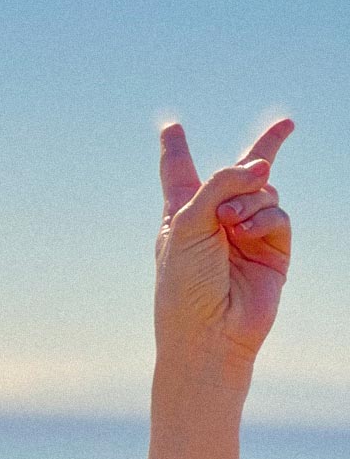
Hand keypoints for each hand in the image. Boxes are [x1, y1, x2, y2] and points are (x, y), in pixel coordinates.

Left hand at [154, 117, 293, 375]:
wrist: (208, 333)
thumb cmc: (184, 284)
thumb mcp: (188, 223)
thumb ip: (220, 183)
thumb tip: (264, 167)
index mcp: (181, 216)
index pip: (178, 174)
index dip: (176, 151)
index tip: (171, 129)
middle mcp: (215, 221)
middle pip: (241, 173)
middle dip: (264, 149)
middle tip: (286, 125)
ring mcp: (247, 235)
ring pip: (263, 190)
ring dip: (247, 200)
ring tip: (229, 223)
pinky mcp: (272, 250)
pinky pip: (277, 215)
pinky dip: (263, 220)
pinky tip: (245, 235)